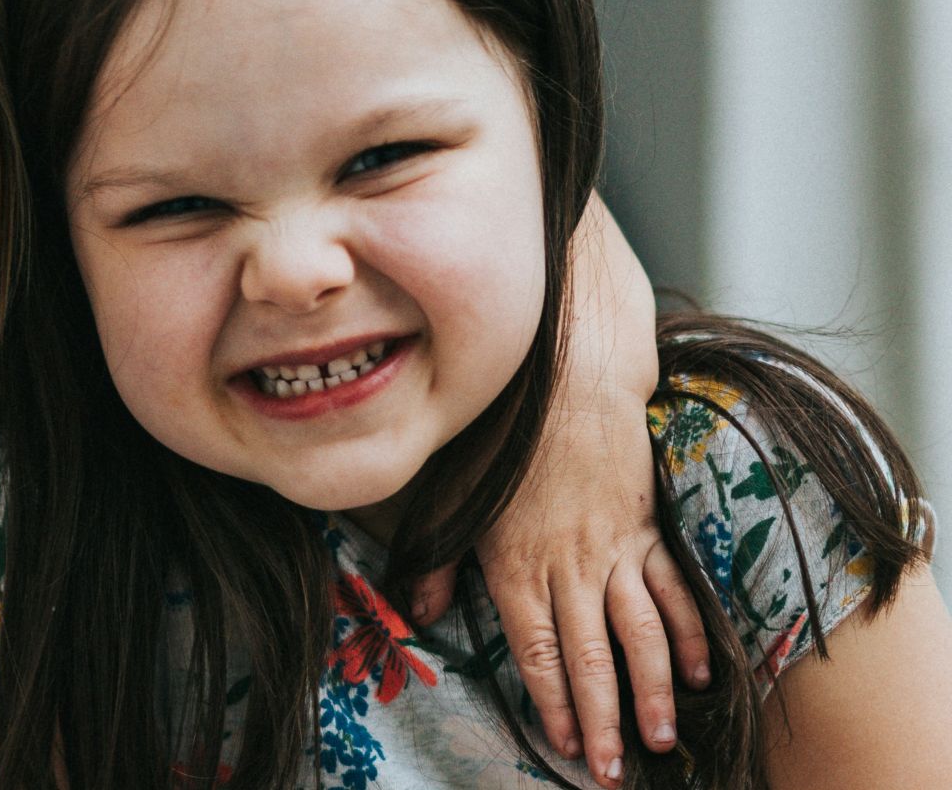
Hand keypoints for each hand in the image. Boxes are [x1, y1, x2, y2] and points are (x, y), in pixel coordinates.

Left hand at [408, 196, 707, 788]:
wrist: (569, 373)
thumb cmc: (501, 428)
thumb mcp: (449, 493)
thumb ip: (438, 557)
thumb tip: (423, 611)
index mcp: (515, 562)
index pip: (537, 651)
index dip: (552, 703)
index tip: (565, 745)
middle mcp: (568, 565)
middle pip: (589, 657)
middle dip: (602, 722)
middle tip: (612, 773)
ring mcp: (614, 548)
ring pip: (639, 634)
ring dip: (651, 692)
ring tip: (660, 740)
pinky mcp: (646, 525)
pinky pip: (673, 589)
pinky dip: (690, 632)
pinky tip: (699, 672)